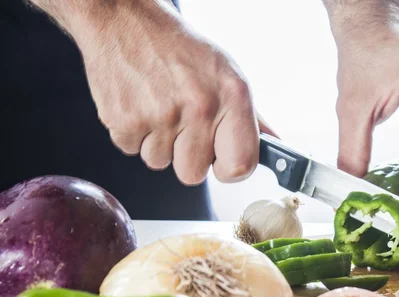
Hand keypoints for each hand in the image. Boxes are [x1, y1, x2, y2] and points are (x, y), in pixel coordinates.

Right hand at [65, 0, 269, 184]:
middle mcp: (199, 107)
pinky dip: (132, 133)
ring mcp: (160, 115)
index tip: (220, 160)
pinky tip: (138, 104)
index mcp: (232, 95)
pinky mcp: (124, 119)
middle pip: (193, 174)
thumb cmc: (177, 46)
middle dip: (184, 155)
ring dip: (157, 142)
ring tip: (157, 106)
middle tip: (180, 123)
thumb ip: (249, 115)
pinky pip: (130, 150)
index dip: (228, 169)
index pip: (240, 165)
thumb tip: (274, 145)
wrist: (124, 19)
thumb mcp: (224, 71)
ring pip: (159, 163)